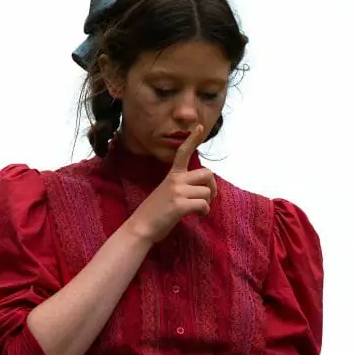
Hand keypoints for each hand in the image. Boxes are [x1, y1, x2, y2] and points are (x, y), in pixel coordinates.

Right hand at [125, 123, 216, 242]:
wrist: (141, 227)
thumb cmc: (155, 212)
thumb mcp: (166, 191)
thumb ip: (181, 185)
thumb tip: (201, 187)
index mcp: (172, 175)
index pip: (183, 153)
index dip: (192, 139)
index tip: (199, 126)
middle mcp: (175, 180)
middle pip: (206, 174)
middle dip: (212, 186)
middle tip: (209, 197)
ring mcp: (177, 192)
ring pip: (207, 192)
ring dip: (207, 203)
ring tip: (199, 210)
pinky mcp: (180, 205)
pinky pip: (203, 205)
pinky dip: (204, 212)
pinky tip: (198, 216)